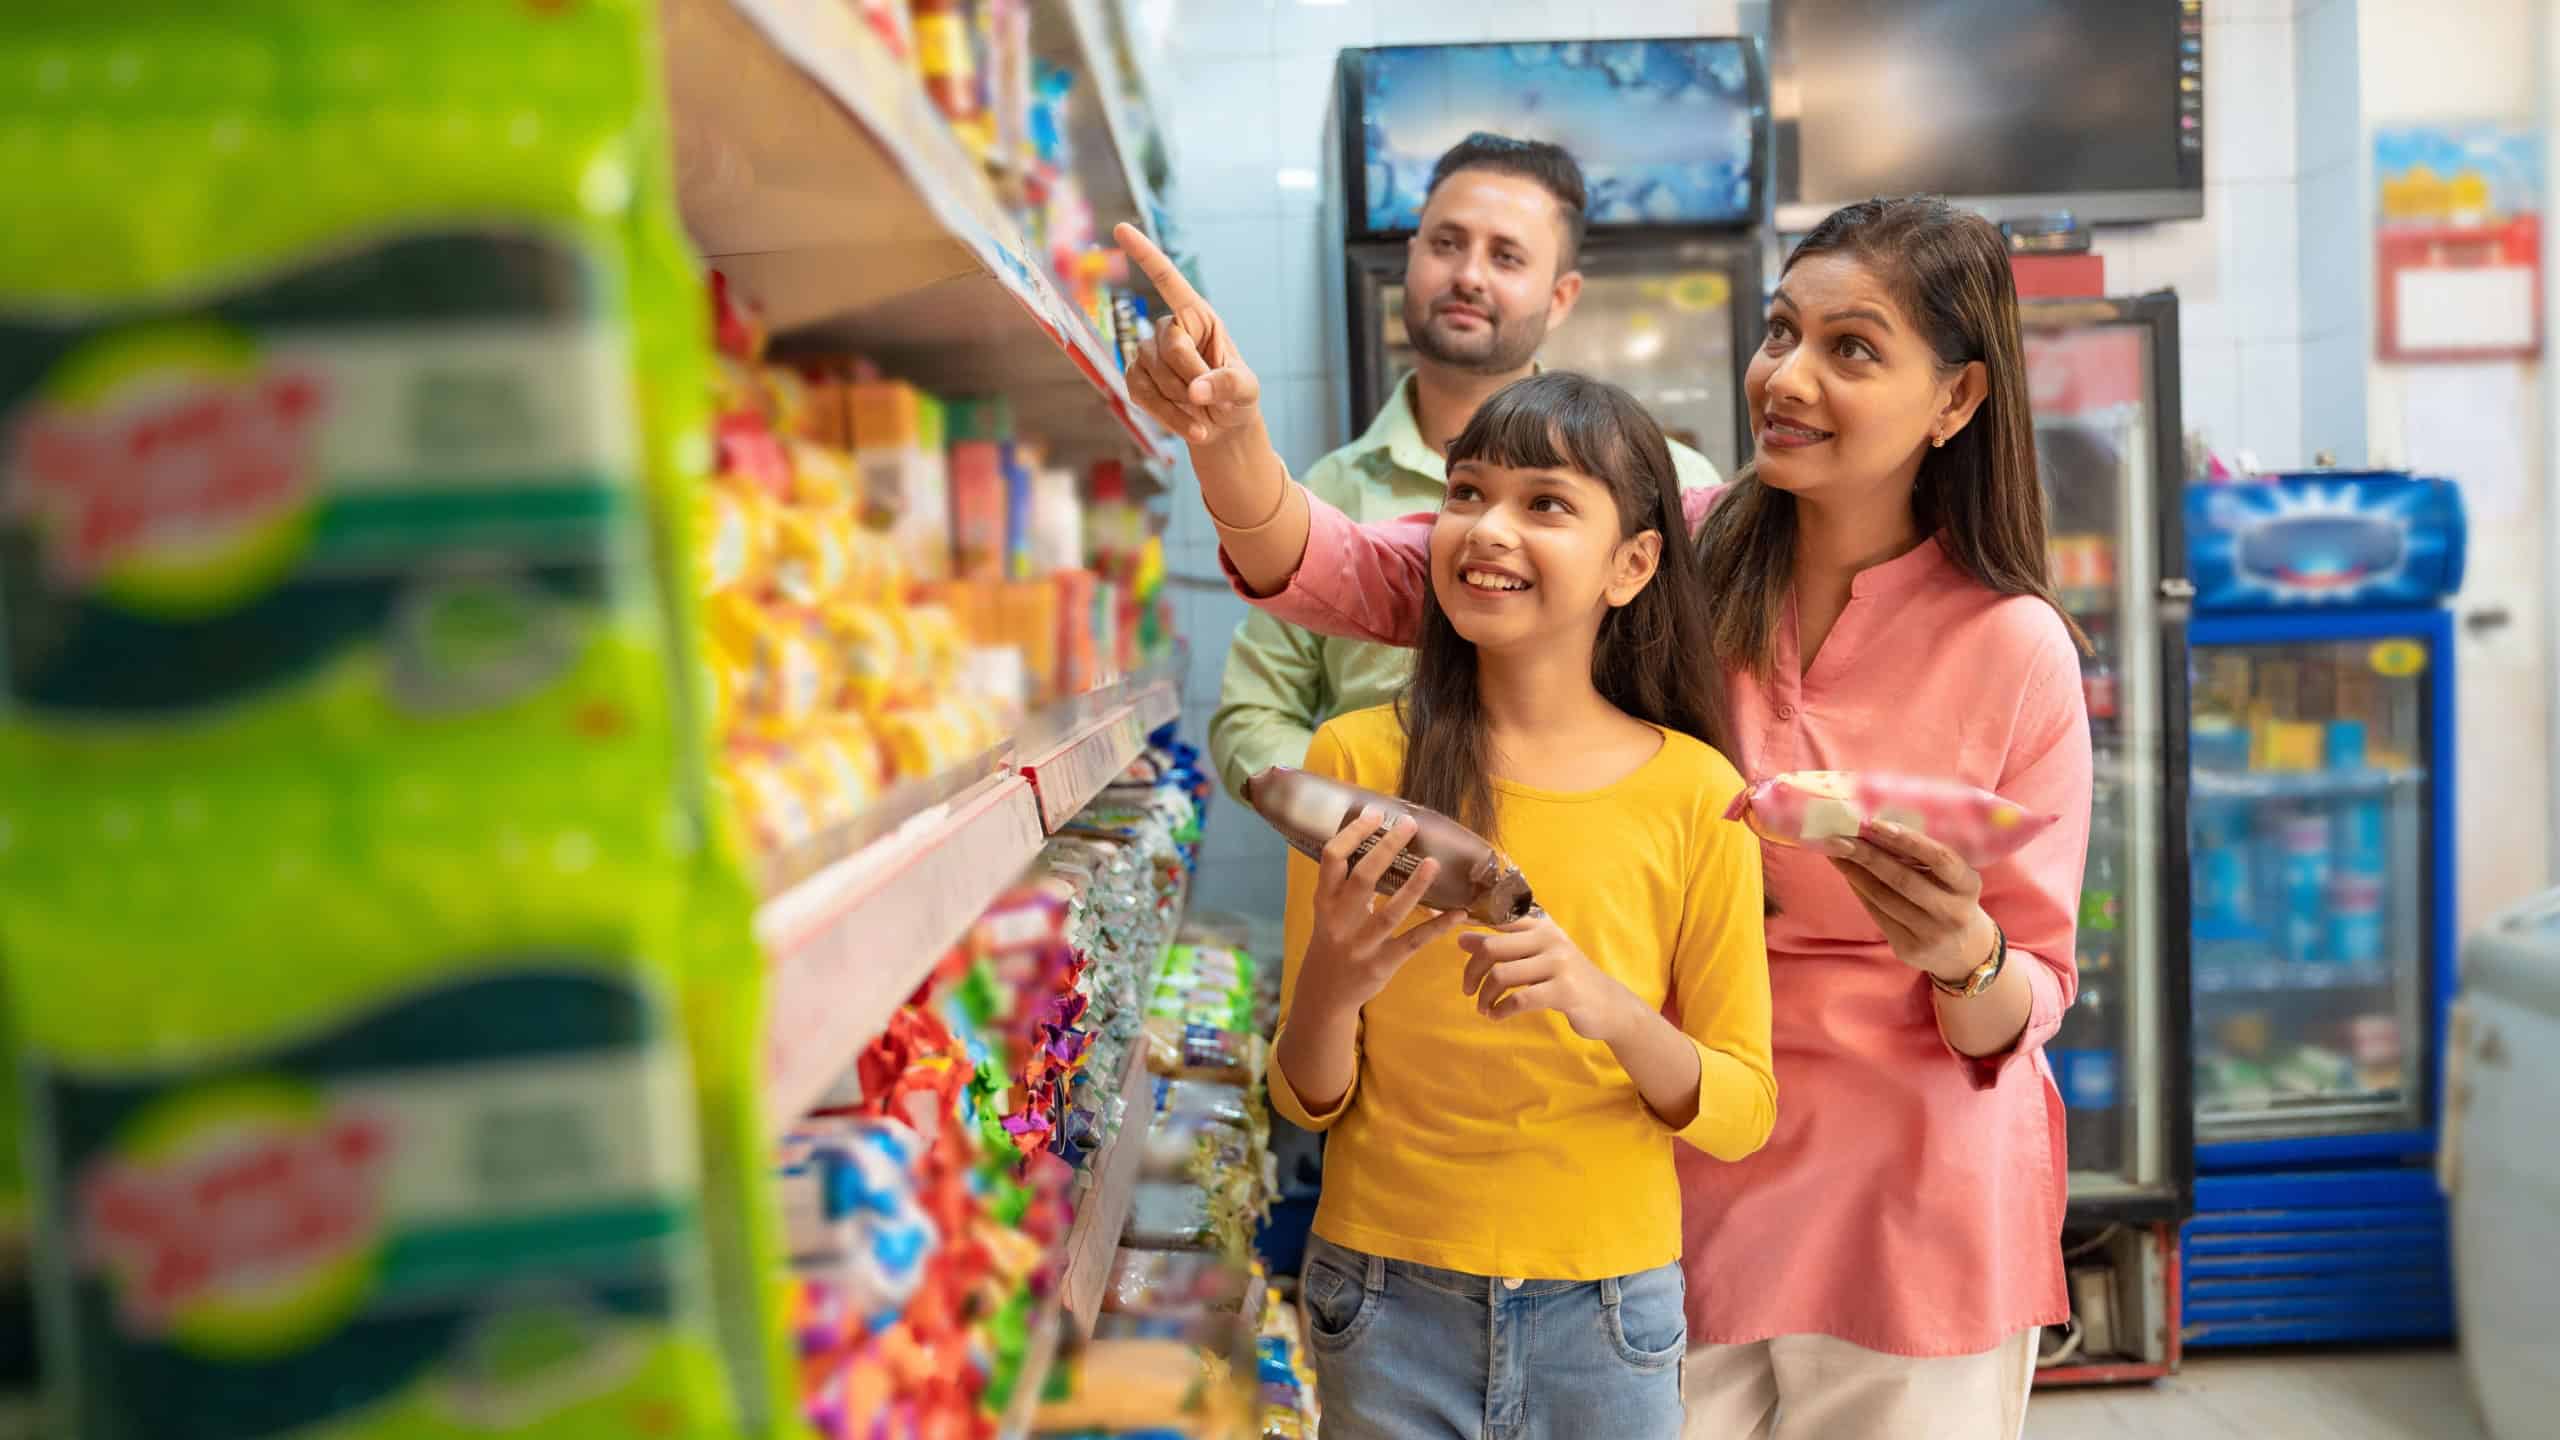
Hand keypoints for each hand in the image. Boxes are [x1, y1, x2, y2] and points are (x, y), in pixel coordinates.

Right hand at [1114, 222, 1262, 445]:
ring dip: (1180, 401)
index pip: (1167, 280)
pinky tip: (1188, 425)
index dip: (1144, 254)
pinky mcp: (1136, 379)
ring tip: (1204, 416)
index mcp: (1198, 316)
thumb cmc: (1237, 396)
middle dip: (1192, 377)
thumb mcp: (1247, 390)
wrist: (1221, 427)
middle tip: (1211, 399)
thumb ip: (1227, 385)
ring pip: (1154, 373)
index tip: (1121, 228)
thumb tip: (1196, 390)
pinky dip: (1166, 415)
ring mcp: (1148, 353)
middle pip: (1170, 346)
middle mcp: (1169, 328)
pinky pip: (1141, 394)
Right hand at [1304, 807, 1466, 1008]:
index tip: (1375, 813)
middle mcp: (1340, 921)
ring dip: (1415, 887)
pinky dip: (1437, 926)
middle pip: (1363, 878)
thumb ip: (1348, 883)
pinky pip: (1413, 941)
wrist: (1326, 992)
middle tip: (1410, 826)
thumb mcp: (1329, 911)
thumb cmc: (1333, 940)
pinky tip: (1458, 912)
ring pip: (1391, 912)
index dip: (1353, 833)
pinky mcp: (1381, 964)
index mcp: (1325, 900)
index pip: (1332, 858)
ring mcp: (1361, 944)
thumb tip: (1380, 841)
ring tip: (1434, 864)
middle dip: (1387, 848)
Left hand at [1458, 911, 1637, 1043]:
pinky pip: (1519, 999)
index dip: (1471, 923)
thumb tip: (1461, 938)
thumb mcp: (1536, 956)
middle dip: (1472, 971)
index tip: (1452, 936)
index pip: (1497, 917)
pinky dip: (1501, 1010)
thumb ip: (1503, 945)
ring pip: (1502, 975)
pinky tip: (1497, 1016)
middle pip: (1492, 947)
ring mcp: (1558, 964)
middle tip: (1467, 989)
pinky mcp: (1564, 990)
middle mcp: (1549, 938)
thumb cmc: (1565, 978)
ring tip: (1483, 1008)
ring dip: (1485, 996)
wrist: (1608, 1004)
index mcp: (1540, 925)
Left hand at [1818, 821, 1998, 984]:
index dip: (1908, 840)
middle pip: (1903, 879)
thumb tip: (1877, 825)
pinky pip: (1876, 913)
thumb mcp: (1954, 878)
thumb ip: (1928, 857)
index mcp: (1968, 885)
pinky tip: (1846, 872)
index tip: (1875, 823)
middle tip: (1839, 835)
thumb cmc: (1952, 898)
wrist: (1964, 951)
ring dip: (1854, 872)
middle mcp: (1953, 912)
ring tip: (1834, 851)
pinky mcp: (1908, 948)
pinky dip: (1858, 890)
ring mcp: (1930, 934)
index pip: (1940, 858)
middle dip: (1867, 854)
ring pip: (1883, 897)